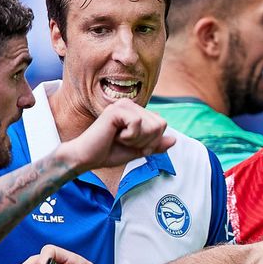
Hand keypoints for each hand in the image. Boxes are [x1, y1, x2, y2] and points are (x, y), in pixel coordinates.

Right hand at [57, 99, 173, 172]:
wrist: (87, 158)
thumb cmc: (110, 153)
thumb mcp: (138, 150)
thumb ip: (156, 145)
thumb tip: (175, 139)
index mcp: (136, 112)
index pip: (162, 124)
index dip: (152, 141)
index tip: (133, 145)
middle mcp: (131, 105)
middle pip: (160, 125)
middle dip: (146, 141)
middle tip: (125, 142)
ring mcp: (123, 105)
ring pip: (151, 125)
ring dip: (137, 140)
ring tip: (119, 138)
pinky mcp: (116, 110)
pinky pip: (138, 124)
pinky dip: (130, 136)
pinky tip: (114, 135)